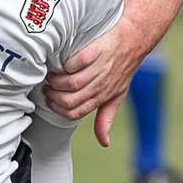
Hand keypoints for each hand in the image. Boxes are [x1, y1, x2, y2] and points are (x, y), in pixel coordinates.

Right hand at [44, 21, 138, 146]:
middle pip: (71, 100)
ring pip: (72, 84)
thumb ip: (106, 118)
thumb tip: (104, 142)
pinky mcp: (97, 51)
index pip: (75, 113)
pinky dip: (65, 65)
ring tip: (51, 77)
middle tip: (47, 89)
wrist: (135, 40)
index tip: (50, 102)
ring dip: (56, 82)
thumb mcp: (117, 96)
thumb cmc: (124, 67)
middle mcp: (102, 85)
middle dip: (54, 97)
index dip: (59, 110)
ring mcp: (100, 68)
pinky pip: (76, 63)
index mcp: (104, 97)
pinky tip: (60, 63)